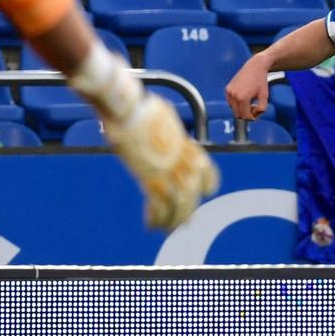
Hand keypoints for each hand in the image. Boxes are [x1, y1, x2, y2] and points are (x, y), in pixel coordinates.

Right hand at [104, 92, 218, 229]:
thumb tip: (159, 121)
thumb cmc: (135, 105)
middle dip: (190, 208)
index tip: (207, 191)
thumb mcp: (159, 114)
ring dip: (175, 219)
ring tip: (168, 230)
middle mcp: (178, 157)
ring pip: (180, 200)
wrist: (125, 106)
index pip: (203, 165)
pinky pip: (157, 204)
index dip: (209, 180)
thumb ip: (164, 125)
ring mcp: (165, 167)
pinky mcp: (149, 175)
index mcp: (181, 142)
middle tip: (187, 223)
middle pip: (192, 188)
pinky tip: (151, 226)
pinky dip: (155, 218)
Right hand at [226, 57, 271, 119]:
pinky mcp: (227, 89)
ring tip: (250, 100)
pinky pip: (230, 103)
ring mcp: (229, 92)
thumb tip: (252, 117)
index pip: (245, 116)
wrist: (255, 67)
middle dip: (246, 114)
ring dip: (241, 109)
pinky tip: (244, 95)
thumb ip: (261, 109)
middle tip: (254, 105)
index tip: (257, 111)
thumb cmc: (261, 81)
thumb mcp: (265, 96)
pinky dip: (237, 103)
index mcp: (243, 98)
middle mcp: (233, 96)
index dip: (252, 117)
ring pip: (234, 109)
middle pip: (238, 115)